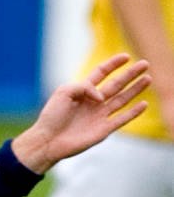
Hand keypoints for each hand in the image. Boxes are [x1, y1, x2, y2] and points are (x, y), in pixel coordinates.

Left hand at [11, 53, 150, 172]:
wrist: (47, 140)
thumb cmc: (52, 116)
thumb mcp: (64, 92)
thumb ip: (84, 86)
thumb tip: (102, 96)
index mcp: (82, 91)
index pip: (101, 74)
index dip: (113, 65)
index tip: (126, 56)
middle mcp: (93, 102)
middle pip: (116, 85)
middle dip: (131, 74)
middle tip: (145, 64)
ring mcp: (100, 115)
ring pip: (122, 99)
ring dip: (136, 89)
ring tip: (148, 78)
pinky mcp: (104, 129)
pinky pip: (122, 119)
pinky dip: (133, 112)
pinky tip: (144, 104)